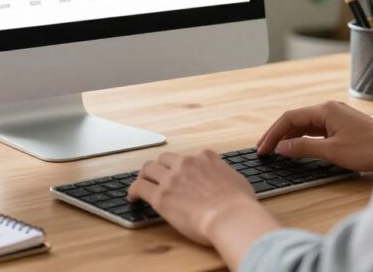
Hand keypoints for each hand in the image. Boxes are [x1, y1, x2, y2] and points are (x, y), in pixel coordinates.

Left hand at [127, 151, 277, 252]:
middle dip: (161, 168)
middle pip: (165, 159)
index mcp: (205, 157)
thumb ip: (224, 175)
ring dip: (144, 176)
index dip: (183, 167)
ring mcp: (171, 178)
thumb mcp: (237, 180)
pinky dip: (133, 190)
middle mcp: (186, 163)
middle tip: (158, 177)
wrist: (231, 216)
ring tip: (141, 184)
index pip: (189, 156)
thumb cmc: (239, 205)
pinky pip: (139, 187)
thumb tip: (225, 181)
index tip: (181, 174)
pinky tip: (133, 197)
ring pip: (148, 168)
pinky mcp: (160, 196)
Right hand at [256, 101, 372, 172]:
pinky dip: (304, 138)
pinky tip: (298, 148)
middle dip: (278, 134)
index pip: (289, 118)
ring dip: (290, 136)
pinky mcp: (344, 125)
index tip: (263, 148)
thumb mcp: (332, 151)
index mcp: (325, 110)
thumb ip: (303, 148)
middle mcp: (330, 108)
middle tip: (264, 150)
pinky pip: (317, 129)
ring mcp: (337, 116)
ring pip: (306, 125)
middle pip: (296, 120)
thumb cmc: (370, 150)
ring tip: (277, 150)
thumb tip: (281, 147)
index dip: (273, 134)